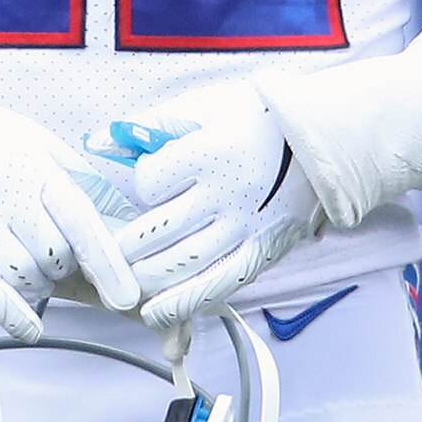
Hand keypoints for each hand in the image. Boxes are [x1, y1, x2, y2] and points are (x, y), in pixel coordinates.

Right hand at [0, 110, 138, 340]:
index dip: (106, 262)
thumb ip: (80, 181)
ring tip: (36, 266)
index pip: (78, 219)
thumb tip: (124, 220)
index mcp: (29, 164)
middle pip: (53, 254)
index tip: (127, 293)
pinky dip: (13, 313)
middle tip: (61, 254)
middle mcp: (0, 192)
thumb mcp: (38, 143)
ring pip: (23, 275)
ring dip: (41, 282)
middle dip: (68, 265)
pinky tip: (32, 327)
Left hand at [88, 84, 330, 331]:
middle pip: (158, 231)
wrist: (324, 142)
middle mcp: (229, 195)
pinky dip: (181, 305)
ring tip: (122, 278)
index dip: (144, 183)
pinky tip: (153, 314)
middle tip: (107, 248)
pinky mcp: (261, 253)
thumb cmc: (256, 118)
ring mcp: (246, 229)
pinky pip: (216, 288)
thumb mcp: (204, 107)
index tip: (152, 180)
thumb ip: (148, 124)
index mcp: (214, 152)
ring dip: (143, 277)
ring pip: (181, 266)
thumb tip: (96, 142)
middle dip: (123, 244)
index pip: (152, 181)